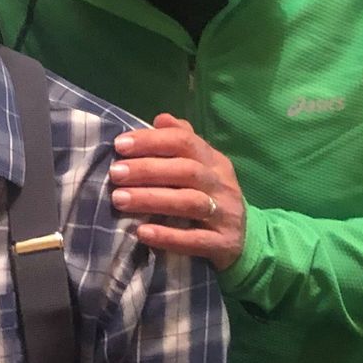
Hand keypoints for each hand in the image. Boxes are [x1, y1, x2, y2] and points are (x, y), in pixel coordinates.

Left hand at [109, 113, 245, 269]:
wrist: (247, 240)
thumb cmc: (210, 195)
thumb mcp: (202, 166)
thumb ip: (181, 140)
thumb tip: (160, 119)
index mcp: (213, 160)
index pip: (185, 141)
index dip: (151, 140)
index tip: (119, 145)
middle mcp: (222, 184)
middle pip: (186, 170)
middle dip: (147, 170)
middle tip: (115, 173)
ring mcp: (225, 214)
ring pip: (189, 203)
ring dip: (152, 199)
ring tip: (119, 199)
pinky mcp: (224, 244)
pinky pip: (195, 240)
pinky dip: (168, 236)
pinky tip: (142, 232)